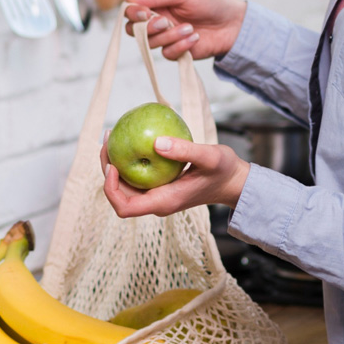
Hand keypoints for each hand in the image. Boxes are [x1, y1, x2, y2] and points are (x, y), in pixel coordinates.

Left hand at [100, 131, 250, 216]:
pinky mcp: (161, 186)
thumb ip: (184, 151)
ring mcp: (158, 195)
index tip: (113, 164)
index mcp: (164, 202)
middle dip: (108, 169)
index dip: (110, 189)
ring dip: (116, 163)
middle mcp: (157, 202)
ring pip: (126, 186)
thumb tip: (155, 143)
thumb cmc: (225, 171)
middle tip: (108, 139)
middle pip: (120, 195)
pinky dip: (130, 160)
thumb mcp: (209, 157)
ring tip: (113, 135)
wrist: (235, 182)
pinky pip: (138, 177)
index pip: (124, 207)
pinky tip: (131, 138)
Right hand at [123, 0, 246, 60]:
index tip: (144, 12)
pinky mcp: (178, 52)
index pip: (132, 10)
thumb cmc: (211, 3)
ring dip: (170, 35)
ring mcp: (167, 38)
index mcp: (158, 5)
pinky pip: (167, 53)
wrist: (233, 23)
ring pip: (151, 43)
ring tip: (190, 27)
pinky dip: (180, 45)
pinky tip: (195, 37)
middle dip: (147, 28)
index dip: (133, 13)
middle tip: (165, 21)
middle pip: (134, 30)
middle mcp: (159, 22)